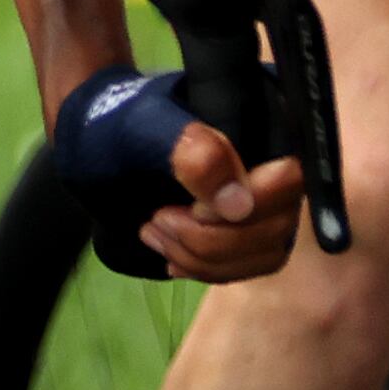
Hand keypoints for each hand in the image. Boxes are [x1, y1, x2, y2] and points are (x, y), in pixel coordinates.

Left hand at [45, 63, 302, 282]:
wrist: (98, 143)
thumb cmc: (120, 124)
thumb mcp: (145, 129)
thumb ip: (192, 154)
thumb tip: (239, 204)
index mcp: (267, 120)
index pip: (290, 177)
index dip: (247, 204)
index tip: (191, 206)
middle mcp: (279, 160)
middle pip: (277, 225)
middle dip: (211, 238)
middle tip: (156, 221)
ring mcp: (269, 199)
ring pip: (265, 254)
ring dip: (203, 257)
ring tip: (153, 233)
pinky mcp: (250, 230)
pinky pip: (248, 267)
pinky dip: (206, 269)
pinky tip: (171, 256)